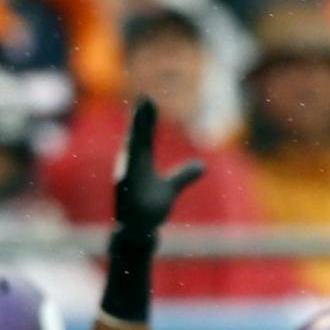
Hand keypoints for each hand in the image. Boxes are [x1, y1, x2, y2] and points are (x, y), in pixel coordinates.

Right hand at [113, 100, 202, 236]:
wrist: (137, 231)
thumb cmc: (149, 207)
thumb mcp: (171, 189)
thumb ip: (184, 175)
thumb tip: (202, 166)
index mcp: (139, 162)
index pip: (143, 136)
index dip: (145, 118)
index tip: (147, 98)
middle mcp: (130, 166)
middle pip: (137, 138)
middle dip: (140, 119)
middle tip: (144, 98)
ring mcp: (126, 179)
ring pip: (131, 153)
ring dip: (135, 134)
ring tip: (139, 117)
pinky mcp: (127, 194)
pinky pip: (128, 177)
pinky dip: (129, 164)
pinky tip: (130, 151)